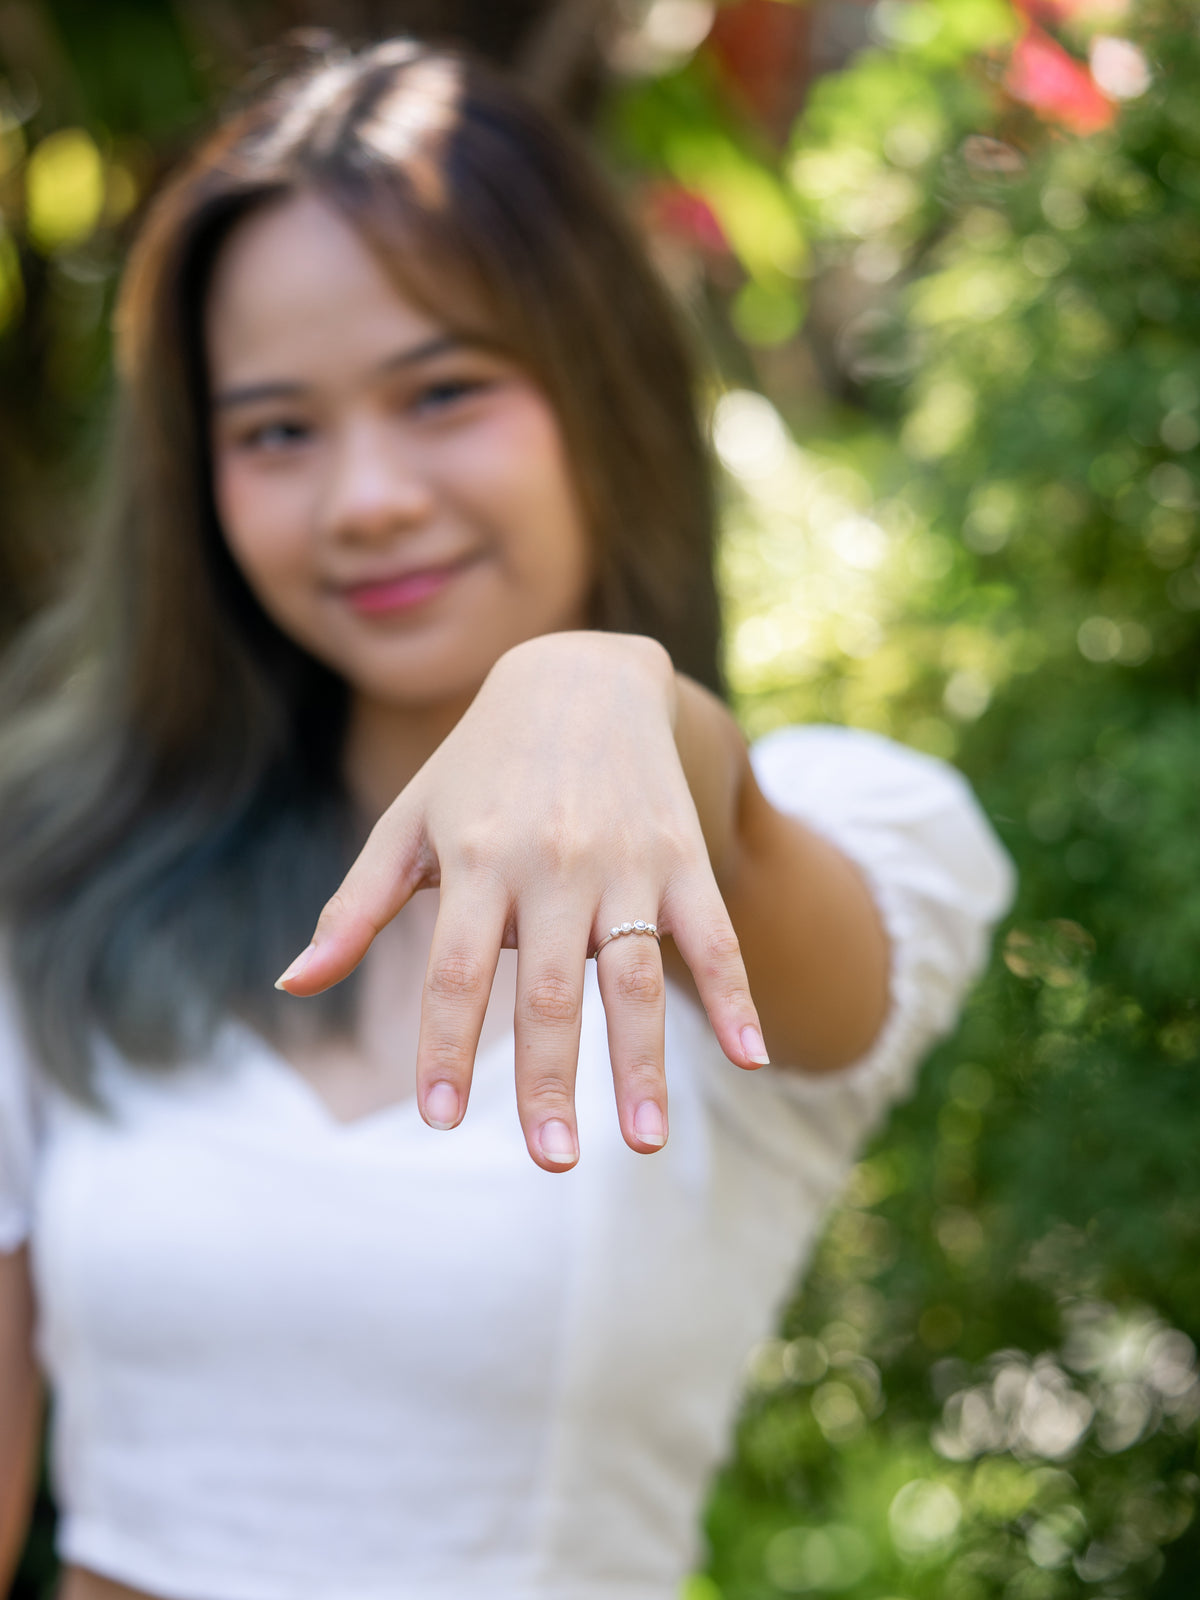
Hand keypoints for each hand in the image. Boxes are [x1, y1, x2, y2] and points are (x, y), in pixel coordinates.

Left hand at [276, 632, 768, 1169]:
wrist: (581, 675)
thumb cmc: (478, 764)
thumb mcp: (409, 821)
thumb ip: (355, 906)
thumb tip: (292, 982)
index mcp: (477, 859)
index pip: (457, 971)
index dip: (447, 1047)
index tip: (439, 1120)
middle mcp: (553, 864)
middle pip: (550, 989)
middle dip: (549, 1080)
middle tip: (550, 1160)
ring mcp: (626, 862)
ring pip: (634, 976)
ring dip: (642, 1063)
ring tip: (641, 1142)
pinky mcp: (682, 856)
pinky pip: (713, 935)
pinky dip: (735, 996)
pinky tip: (752, 1057)